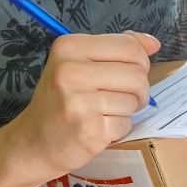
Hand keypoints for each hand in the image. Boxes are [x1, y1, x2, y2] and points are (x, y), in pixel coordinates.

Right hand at [12, 31, 159, 179]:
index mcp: (68, 47)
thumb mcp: (78, 64)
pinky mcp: (89, 130)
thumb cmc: (60, 100)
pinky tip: (98, 127)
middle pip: (137, 74)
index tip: (128, 72)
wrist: (33, 142)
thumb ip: (116, 49)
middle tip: (120, 96)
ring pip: (134, 100)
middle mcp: (70, 72)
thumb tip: (153, 44)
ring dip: (126, 110)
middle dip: (139, 89)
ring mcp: (79, 103)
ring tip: (103, 112)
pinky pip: (126, 124)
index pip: (129, 46)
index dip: (140, 61)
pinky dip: (119, 128)